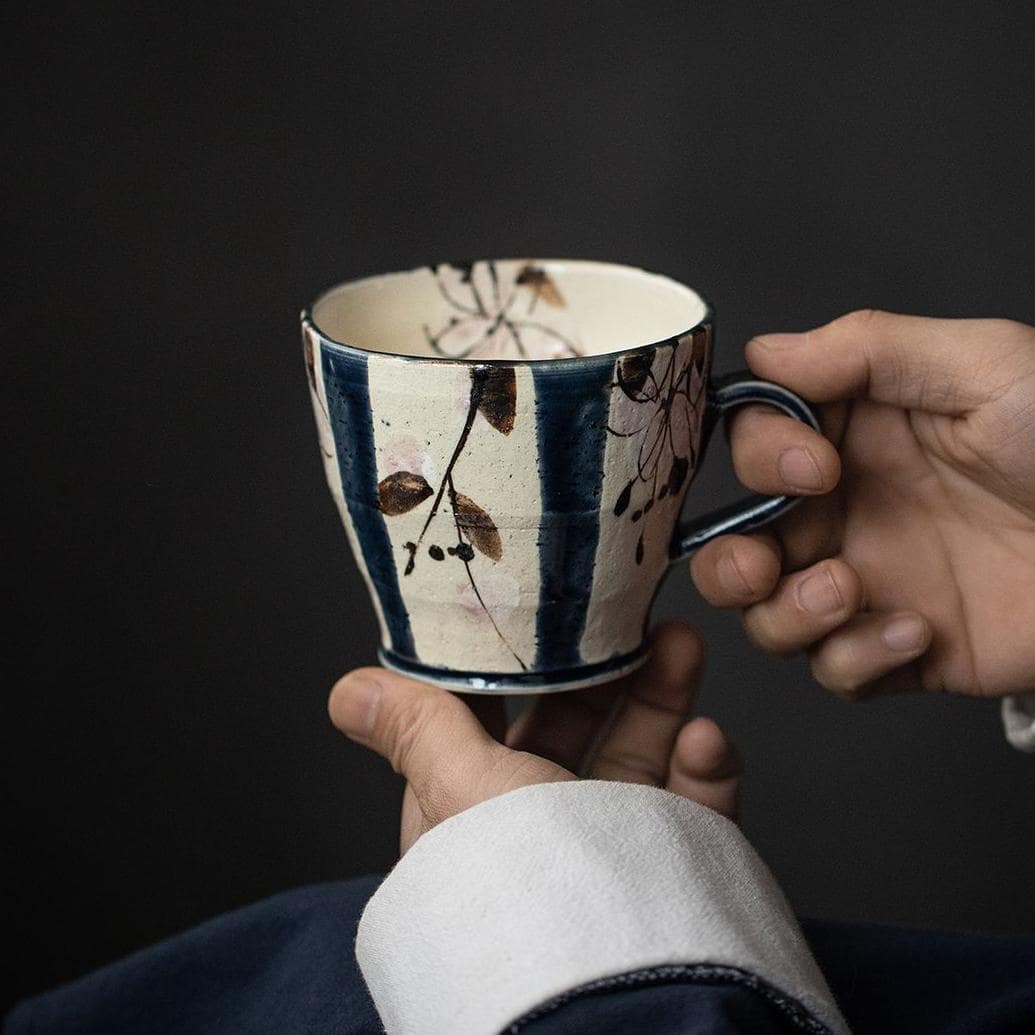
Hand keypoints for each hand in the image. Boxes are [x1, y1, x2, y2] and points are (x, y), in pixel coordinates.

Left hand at [329, 622, 740, 853]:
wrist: (622, 997)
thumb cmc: (526, 888)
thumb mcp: (465, 787)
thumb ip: (420, 729)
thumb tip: (348, 691)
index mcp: (471, 813)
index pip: (480, 723)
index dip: (506, 665)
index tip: (535, 610)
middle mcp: (536, 832)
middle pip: (568, 730)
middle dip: (600, 670)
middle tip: (626, 614)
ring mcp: (607, 851)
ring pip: (637, 756)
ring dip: (662, 697)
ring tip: (681, 643)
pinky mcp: (671, 870)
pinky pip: (692, 809)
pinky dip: (705, 770)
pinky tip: (708, 740)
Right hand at [690, 310, 1034, 698]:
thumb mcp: (983, 366)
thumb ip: (866, 350)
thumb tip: (766, 354)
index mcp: (854, 440)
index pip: (755, 446)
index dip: (761, 458)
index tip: (816, 468)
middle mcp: (848, 514)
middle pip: (735, 546)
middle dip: (729, 563)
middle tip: (763, 563)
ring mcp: (871, 585)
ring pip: (768, 618)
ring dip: (786, 615)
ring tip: (848, 593)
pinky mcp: (902, 649)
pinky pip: (837, 672)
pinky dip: (858, 659)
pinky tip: (918, 631)